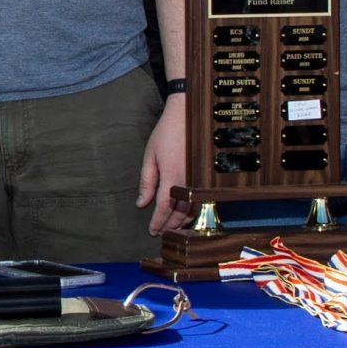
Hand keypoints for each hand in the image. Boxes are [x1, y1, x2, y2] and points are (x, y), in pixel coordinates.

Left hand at [137, 94, 190, 236]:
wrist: (188, 114)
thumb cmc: (166, 133)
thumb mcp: (150, 156)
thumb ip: (146, 182)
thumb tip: (141, 204)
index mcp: (172, 176)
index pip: (164, 208)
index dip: (158, 222)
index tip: (152, 231)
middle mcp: (188, 180)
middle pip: (180, 212)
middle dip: (170, 225)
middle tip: (161, 233)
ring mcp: (199, 178)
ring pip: (193, 208)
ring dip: (182, 221)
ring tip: (172, 227)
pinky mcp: (204, 175)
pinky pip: (200, 199)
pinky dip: (192, 210)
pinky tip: (185, 213)